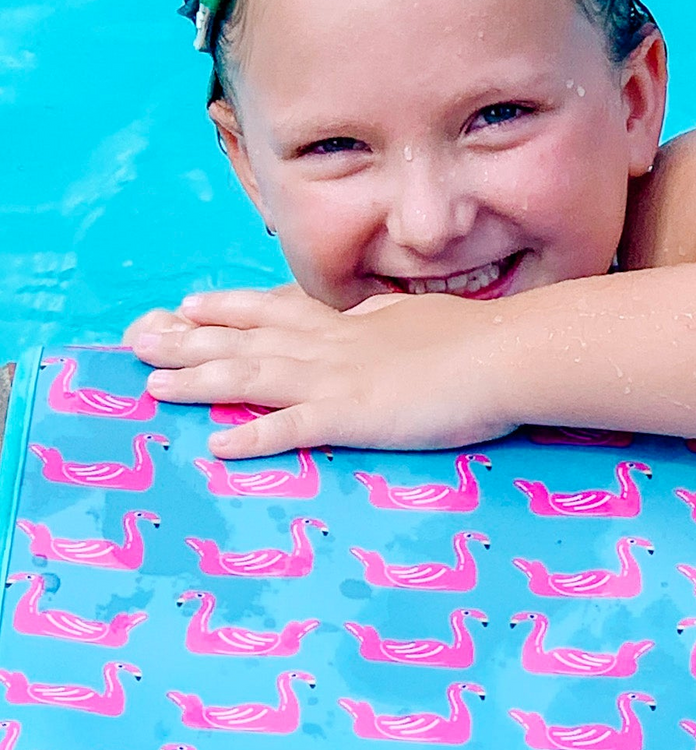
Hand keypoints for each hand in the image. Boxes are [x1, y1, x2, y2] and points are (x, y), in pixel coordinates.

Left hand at [131, 286, 517, 457]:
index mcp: (353, 324)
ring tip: (154, 384)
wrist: (505, 354)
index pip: (278, 311)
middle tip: (137, 338)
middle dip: (190, 340)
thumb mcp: (421, 317)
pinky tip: (217, 445)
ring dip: (201, 380)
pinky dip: (253, 437)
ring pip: (255, 376)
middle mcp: (334, 346)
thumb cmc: (477, 338)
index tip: (189, 304)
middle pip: (249, 339)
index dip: (230, 308)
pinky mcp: (355, 417)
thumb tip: (367, 315)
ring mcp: (340, 380)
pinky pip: (293, 429)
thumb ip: (386, 319)